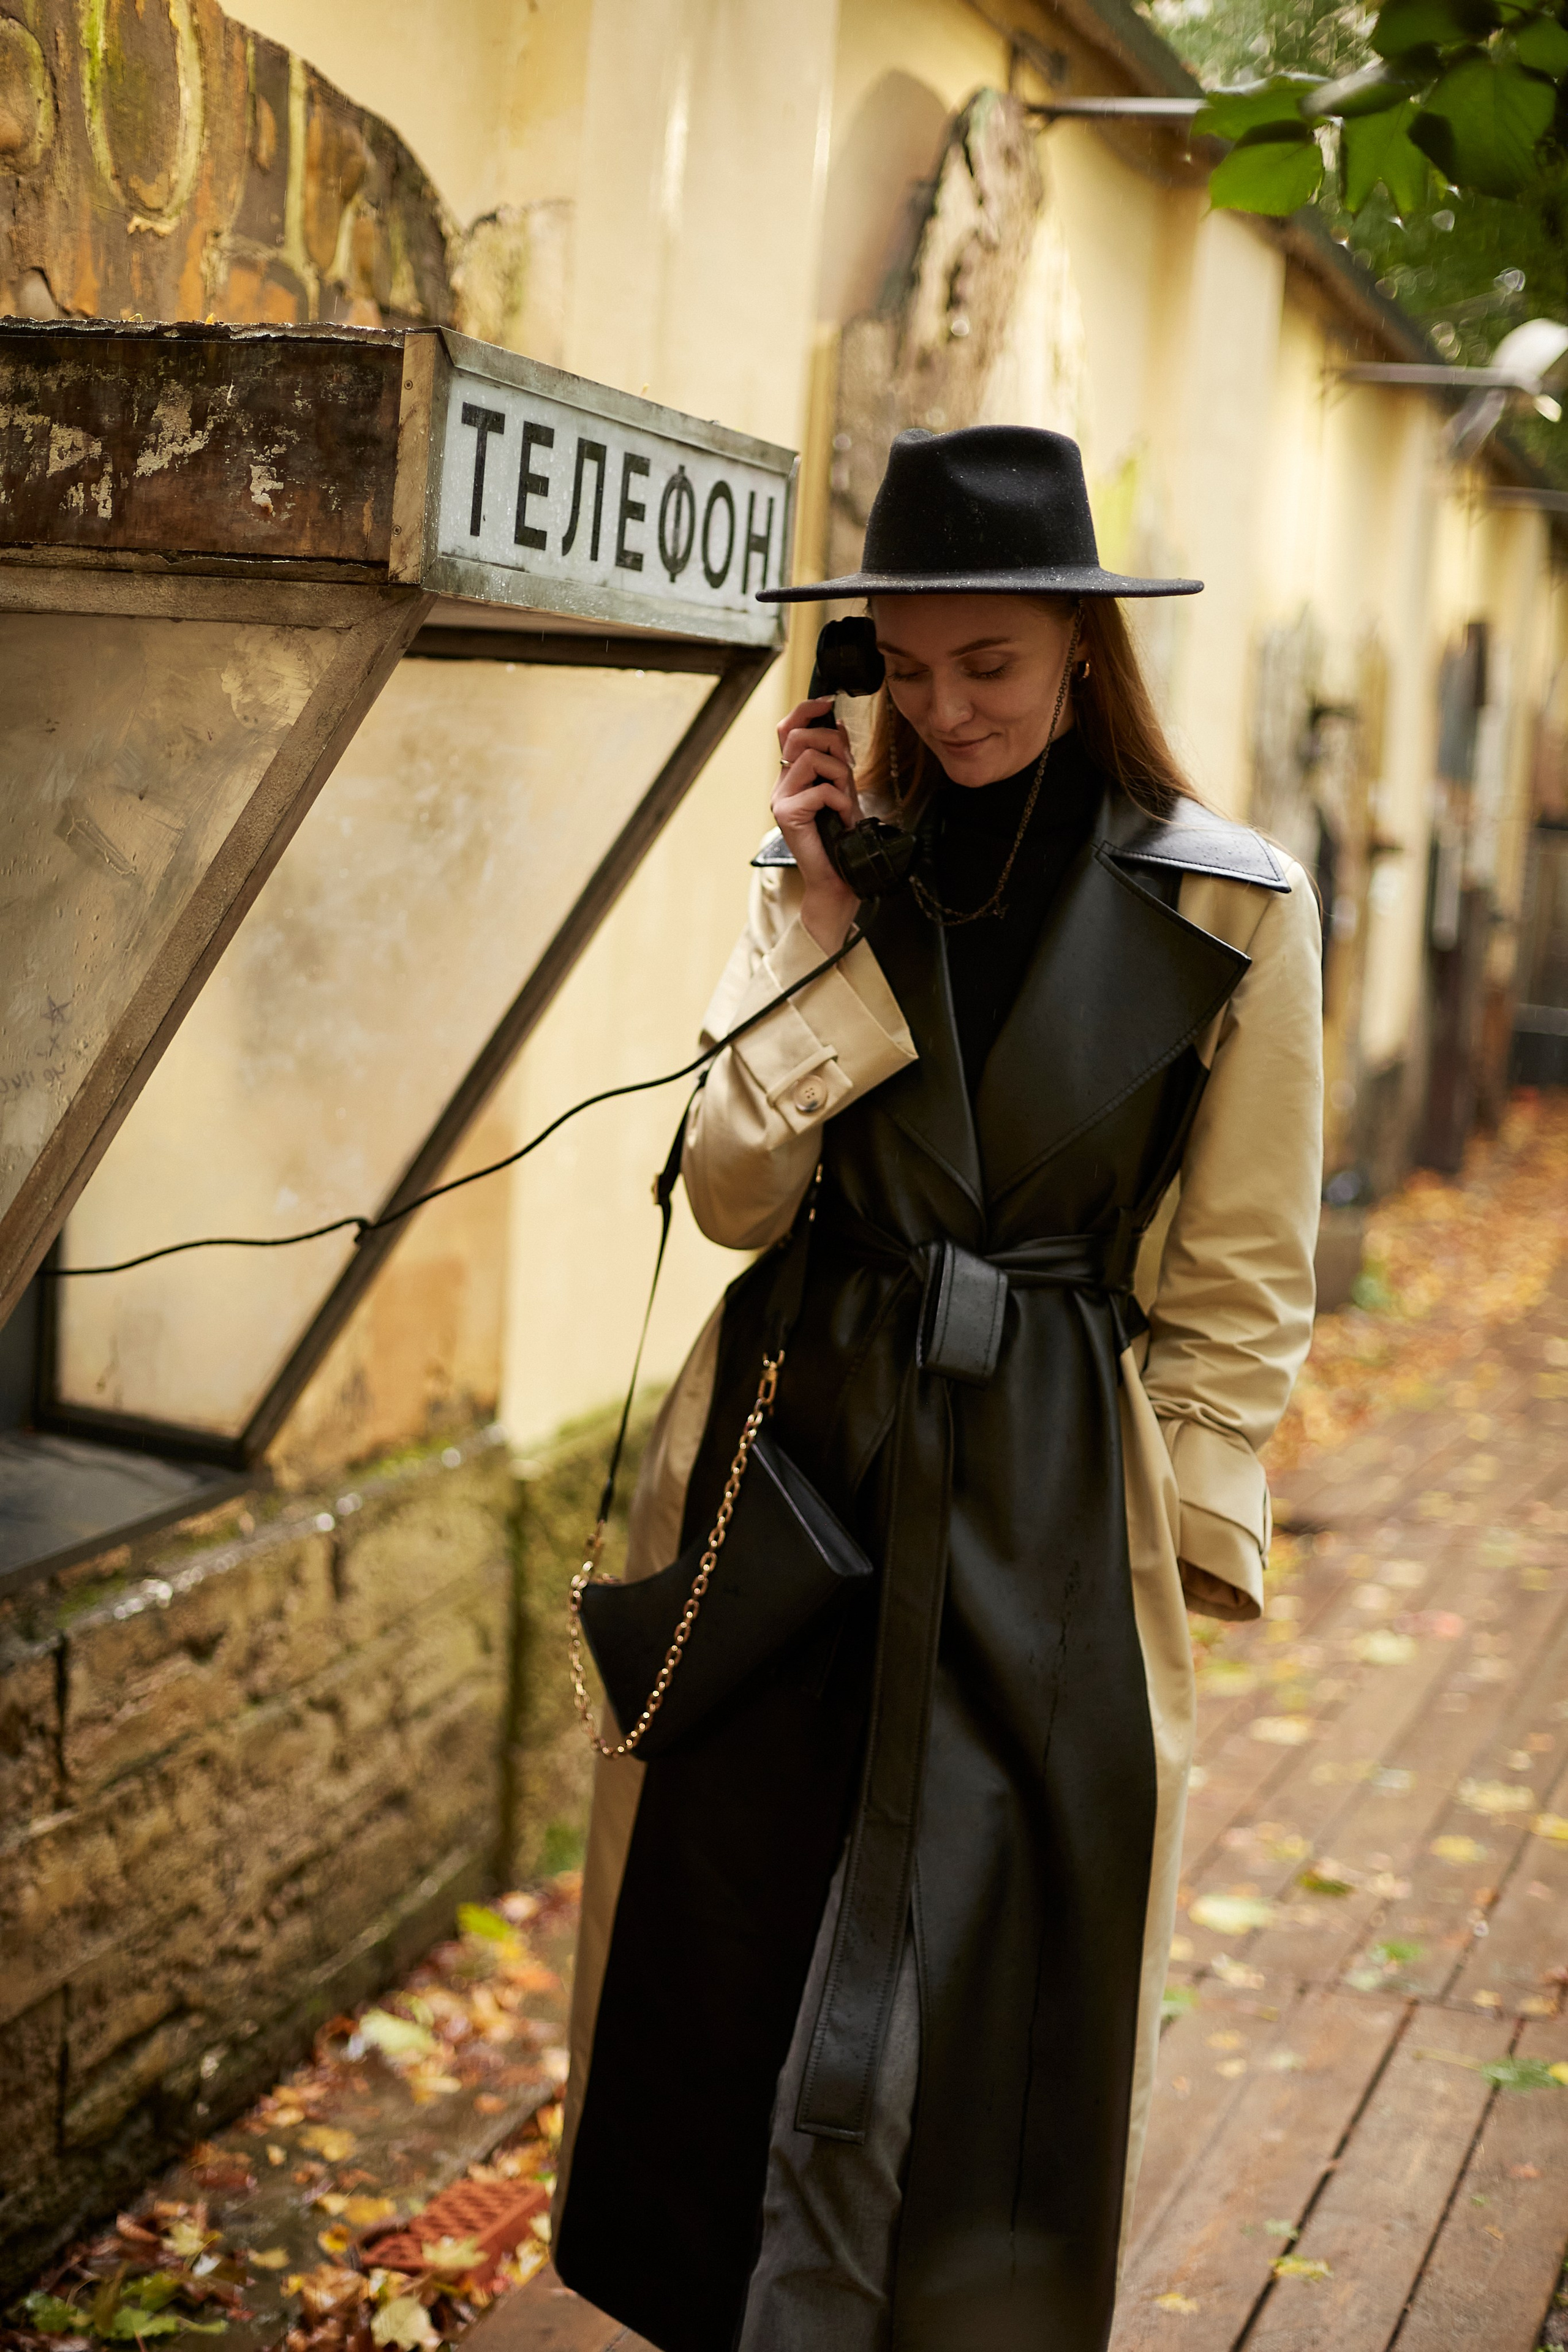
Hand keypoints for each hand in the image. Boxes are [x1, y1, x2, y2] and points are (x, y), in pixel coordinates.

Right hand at [772, 694, 860, 951]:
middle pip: (797, 736)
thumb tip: (837, 723)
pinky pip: (819, 790)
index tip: (827, 703)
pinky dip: (839, 800)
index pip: (787, 729)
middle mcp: (781, 785)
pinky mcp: (786, 815)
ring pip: (809, 758)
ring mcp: (781, 800)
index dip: (805, 710)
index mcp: (792, 776)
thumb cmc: (841, 838)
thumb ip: (838, 759)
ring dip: (838, 773)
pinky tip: (843, 816)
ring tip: (846, 798)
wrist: (838, 879)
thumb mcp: (844, 789)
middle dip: (831, 743)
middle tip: (848, 767)